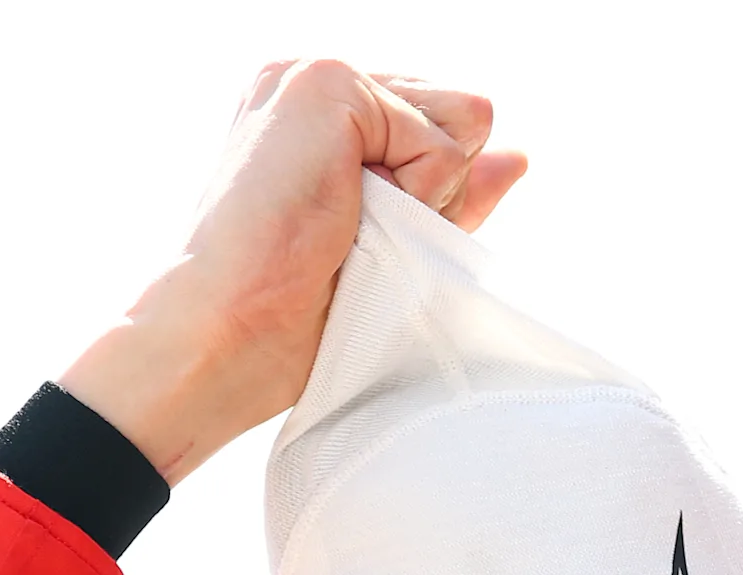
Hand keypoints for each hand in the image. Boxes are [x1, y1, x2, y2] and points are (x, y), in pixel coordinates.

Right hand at [60, 61, 526, 483]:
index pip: (439, 127)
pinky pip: (440, 143)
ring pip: (461, 122)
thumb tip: (517, 154)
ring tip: (347, 228)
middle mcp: (313, 79)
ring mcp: (316, 74)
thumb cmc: (292, 312)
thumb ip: (450, 191)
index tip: (364, 240)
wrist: (225, 332)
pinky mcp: (328, 84)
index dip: (433, 194)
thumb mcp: (394, 241)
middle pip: (462, 116)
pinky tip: (343, 216)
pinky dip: (412, 196)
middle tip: (354, 238)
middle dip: (435, 191)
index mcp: (319, 113)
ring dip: (424, 193)